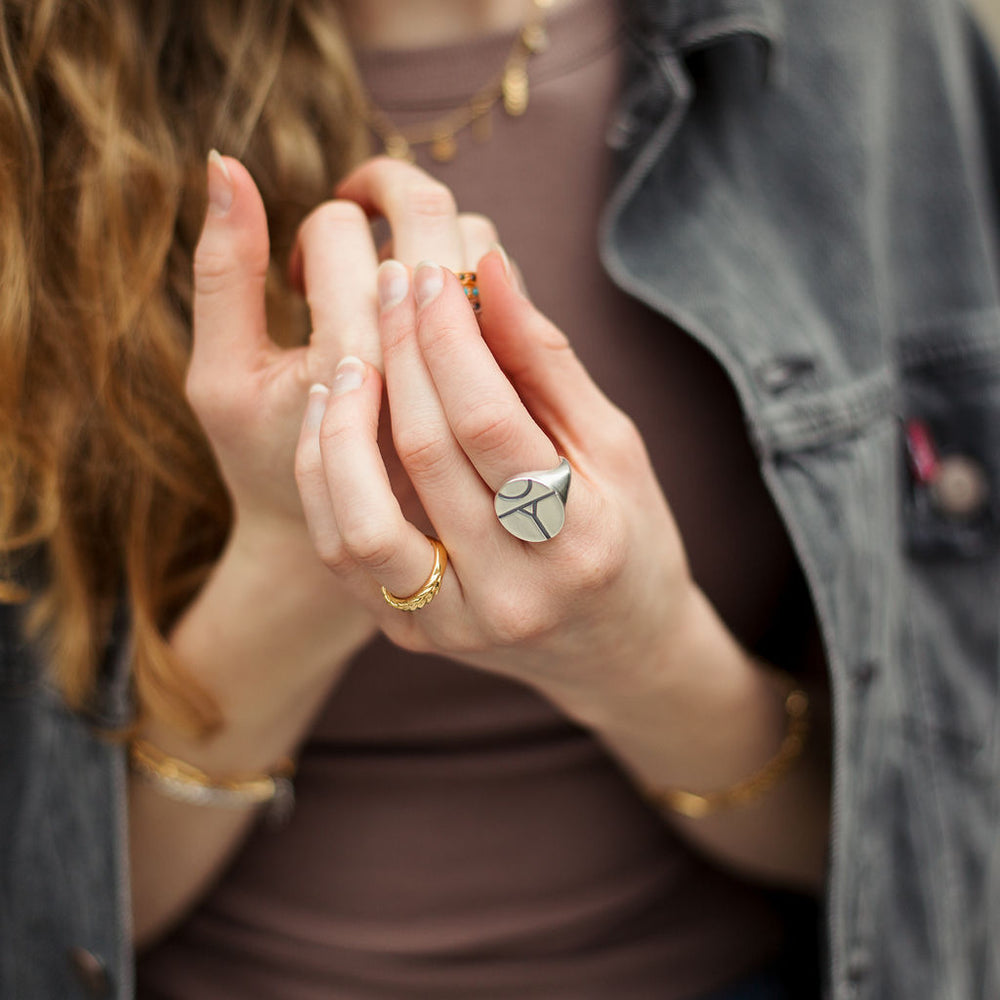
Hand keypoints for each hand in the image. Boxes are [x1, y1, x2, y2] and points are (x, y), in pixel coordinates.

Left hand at [295, 159, 698, 700]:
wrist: (618, 650)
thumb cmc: (628, 533)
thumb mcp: (613, 447)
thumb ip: (546, 365)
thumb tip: (486, 268)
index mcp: (580, 540)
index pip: (491, 421)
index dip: (450, 338)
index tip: (432, 272)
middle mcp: (515, 595)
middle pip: (426, 456)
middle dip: (400, 352)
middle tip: (388, 282)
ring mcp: (456, 626)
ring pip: (364, 520)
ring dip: (344, 423)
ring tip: (349, 354)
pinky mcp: (413, 637)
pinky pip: (343, 554)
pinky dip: (326, 478)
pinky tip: (331, 417)